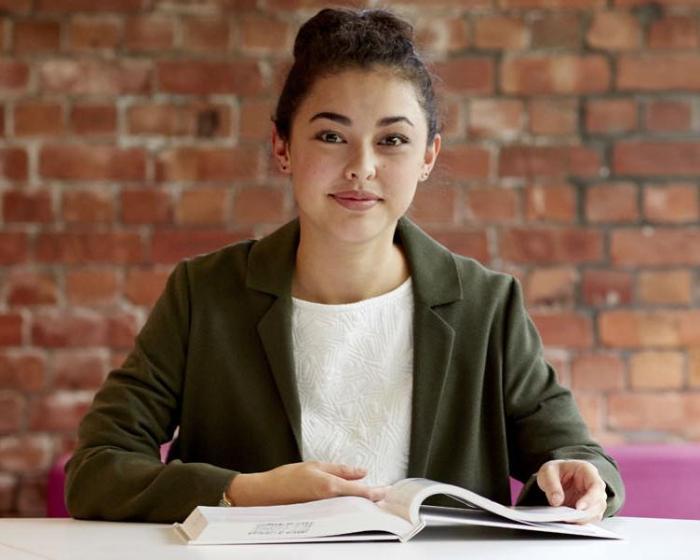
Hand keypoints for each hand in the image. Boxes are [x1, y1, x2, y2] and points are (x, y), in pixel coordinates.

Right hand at [226, 461, 386, 506]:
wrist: (264, 494)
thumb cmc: (286, 478)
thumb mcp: (316, 465)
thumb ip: (341, 469)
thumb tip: (362, 471)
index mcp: (329, 487)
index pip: (360, 491)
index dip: (376, 492)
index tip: (388, 491)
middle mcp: (328, 503)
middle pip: (357, 503)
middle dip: (371, 500)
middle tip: (383, 496)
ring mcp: (323, 512)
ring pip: (349, 509)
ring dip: (360, 505)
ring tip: (370, 500)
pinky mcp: (318, 518)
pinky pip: (337, 513)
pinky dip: (346, 509)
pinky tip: (350, 505)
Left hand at [536, 459, 606, 523]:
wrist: (553, 477)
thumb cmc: (554, 471)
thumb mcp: (548, 472)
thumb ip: (551, 484)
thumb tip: (557, 501)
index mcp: (587, 471)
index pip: (596, 485)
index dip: (590, 498)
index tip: (579, 508)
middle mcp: (594, 485)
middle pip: (599, 503)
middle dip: (585, 513)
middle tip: (569, 518)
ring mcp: (593, 498)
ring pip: (596, 513)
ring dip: (582, 519)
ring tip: (566, 520)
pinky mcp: (588, 509)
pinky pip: (588, 519)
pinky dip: (579, 522)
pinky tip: (568, 522)